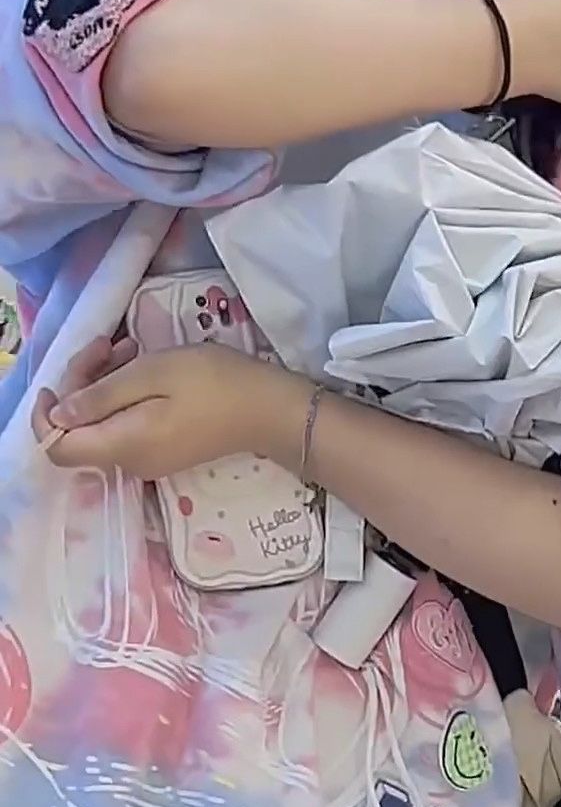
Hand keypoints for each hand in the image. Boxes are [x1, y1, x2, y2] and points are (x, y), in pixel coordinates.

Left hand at [33, 339, 299, 481]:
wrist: (269, 411)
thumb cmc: (213, 384)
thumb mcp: (151, 374)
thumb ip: (99, 396)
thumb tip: (59, 415)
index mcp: (122, 445)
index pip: (58, 447)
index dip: (45, 416)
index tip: (55, 381)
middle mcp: (129, 461)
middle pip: (79, 431)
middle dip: (80, 385)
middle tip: (105, 345)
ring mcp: (147, 460)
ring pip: (102, 425)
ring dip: (104, 384)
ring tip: (128, 348)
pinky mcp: (163, 451)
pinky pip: (125, 426)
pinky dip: (124, 396)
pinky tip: (142, 367)